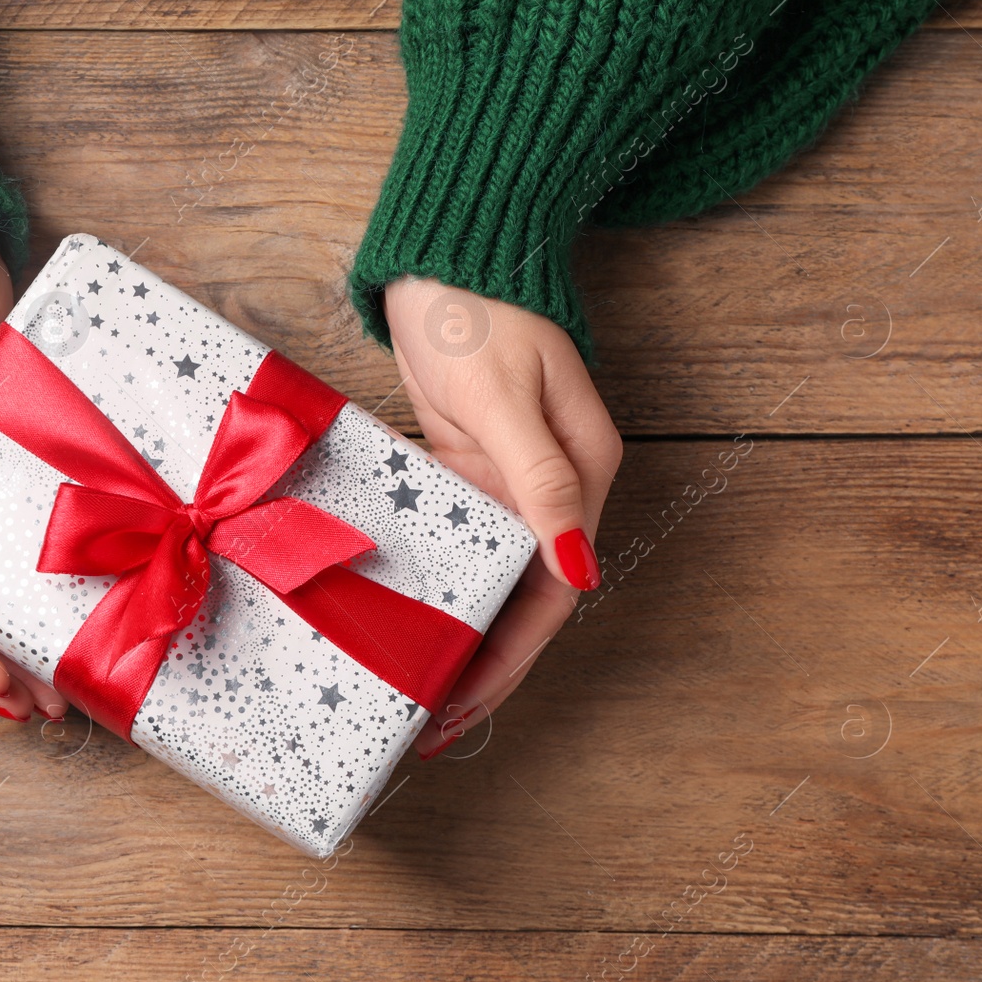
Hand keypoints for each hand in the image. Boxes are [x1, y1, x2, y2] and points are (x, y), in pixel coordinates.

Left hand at [381, 277, 621, 759]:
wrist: (444, 256)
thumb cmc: (481, 315)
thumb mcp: (509, 400)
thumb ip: (543, 484)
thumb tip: (580, 570)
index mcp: (580, 479)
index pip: (552, 594)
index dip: (511, 658)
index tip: (464, 705)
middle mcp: (550, 492)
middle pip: (520, 600)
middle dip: (481, 666)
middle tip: (430, 725)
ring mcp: (506, 482)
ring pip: (485, 579)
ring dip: (455, 634)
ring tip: (411, 691)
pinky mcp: (465, 468)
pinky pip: (453, 543)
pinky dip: (432, 585)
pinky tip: (401, 620)